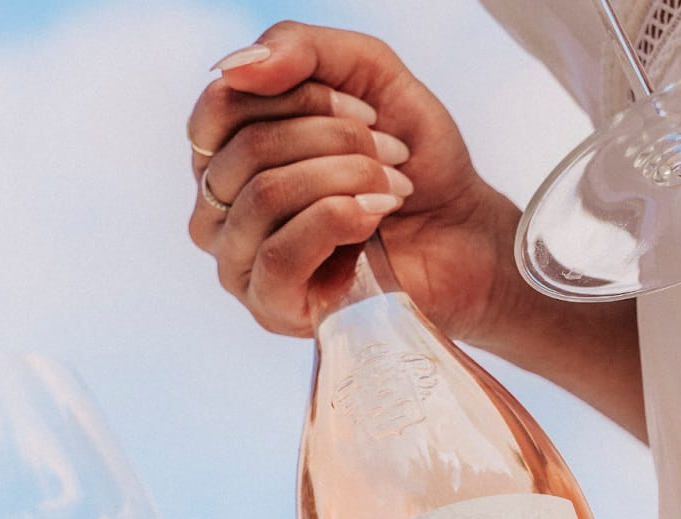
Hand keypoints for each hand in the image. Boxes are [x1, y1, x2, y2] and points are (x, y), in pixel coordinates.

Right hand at [187, 20, 528, 347]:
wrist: (461, 233)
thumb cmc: (409, 161)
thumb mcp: (364, 75)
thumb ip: (299, 50)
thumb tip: (232, 66)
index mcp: (227, 157)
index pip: (222, 108)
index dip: (298, 93)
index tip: (365, 108)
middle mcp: (218, 212)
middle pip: (247, 150)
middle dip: (334, 137)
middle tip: (391, 150)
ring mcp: (238, 264)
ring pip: (264, 197)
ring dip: (345, 176)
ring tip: (391, 186)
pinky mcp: (270, 305)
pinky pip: (280, 253)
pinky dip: (339, 219)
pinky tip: (375, 216)